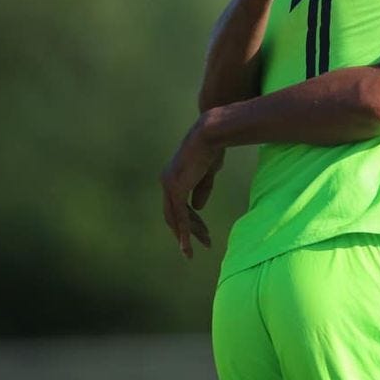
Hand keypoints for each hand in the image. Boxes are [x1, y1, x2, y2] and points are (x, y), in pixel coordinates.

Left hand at [159, 115, 223, 258]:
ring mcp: (169, 186)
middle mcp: (166, 182)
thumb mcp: (208, 173)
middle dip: (189, 230)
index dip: (190, 220)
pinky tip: (188, 244)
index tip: (203, 231)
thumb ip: (202, 189)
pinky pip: (180, 216)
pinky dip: (185, 231)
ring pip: (176, 218)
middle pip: (173, 215)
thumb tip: (197, 208)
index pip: (178, 205)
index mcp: (172, 178)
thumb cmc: (212, 148)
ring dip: (189, 234)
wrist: (211, 134)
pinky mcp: (176, 189)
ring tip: (204, 244)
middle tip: (204, 242)